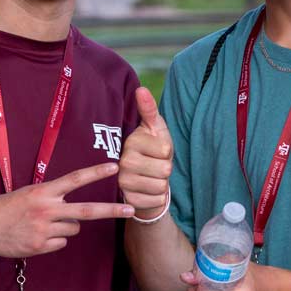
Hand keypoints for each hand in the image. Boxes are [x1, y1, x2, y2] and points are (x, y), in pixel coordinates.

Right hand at [0, 161, 133, 257]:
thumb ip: (52, 197)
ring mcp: (44, 228)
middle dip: (111, 210)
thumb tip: (74, 210)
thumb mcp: (29, 194)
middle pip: (87, 210)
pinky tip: (37, 236)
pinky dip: (54, 241)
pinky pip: (61, 243)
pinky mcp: (40, 245)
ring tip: (43, 224)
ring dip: (66, 227)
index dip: (96, 173)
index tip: (115, 168)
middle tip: (130, 210)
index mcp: (44, 191)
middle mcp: (47, 208)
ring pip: (73, 229)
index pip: (75, 179)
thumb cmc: (6, 207)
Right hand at [119, 87, 172, 218]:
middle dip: (165, 169)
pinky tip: (149, 191)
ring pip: (161, 187)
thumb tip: (141, 89)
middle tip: (154, 166)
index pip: (165, 151)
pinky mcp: (129, 201)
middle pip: (165, 170)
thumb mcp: (154, 129)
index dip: (167, 152)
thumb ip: (149, 109)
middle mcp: (123, 163)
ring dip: (162, 184)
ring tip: (151, 177)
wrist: (141, 180)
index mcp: (131, 143)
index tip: (156, 151)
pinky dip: (158, 198)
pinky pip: (158, 200)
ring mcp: (124, 183)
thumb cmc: (151, 151)